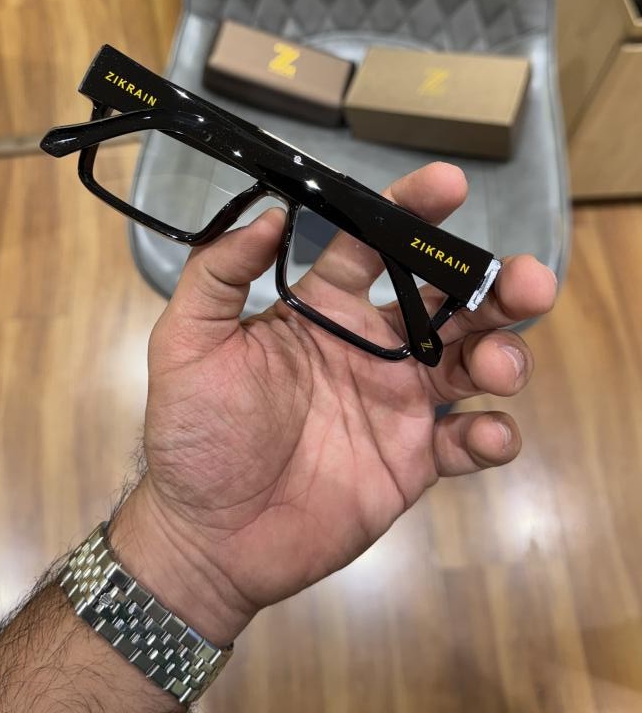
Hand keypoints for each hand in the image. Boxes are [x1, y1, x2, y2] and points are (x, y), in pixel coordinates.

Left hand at [110, 163, 555, 646]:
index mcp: (324, 308)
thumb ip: (218, 274)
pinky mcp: (414, 461)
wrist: (208, 536)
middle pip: (448, 301)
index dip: (412, 210)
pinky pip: (467, 440)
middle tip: (531, 280)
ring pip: (472, 361)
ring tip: (497, 364)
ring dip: (503, 352)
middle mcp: (372, 346)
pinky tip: (485, 434)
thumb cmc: (193, 433)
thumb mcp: (187, 342)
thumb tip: (269, 213)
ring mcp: (397, 404)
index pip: (376, 244)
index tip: (449, 183)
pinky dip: (492, 434)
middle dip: (492, 284)